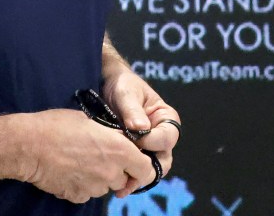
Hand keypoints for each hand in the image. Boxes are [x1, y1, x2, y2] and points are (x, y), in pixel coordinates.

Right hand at [8, 109, 158, 203]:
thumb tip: (120, 138)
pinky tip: (67, 170)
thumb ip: (111, 133)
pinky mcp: (78, 196)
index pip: (146, 168)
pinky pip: (87, 192)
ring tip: (78, 161)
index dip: (140, 165)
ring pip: (105, 186)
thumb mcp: (88, 120)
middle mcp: (111, 172)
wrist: (27, 145)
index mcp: (119, 150)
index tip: (133, 160)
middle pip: (124, 179)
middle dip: (117, 170)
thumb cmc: (55, 126)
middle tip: (98, 156)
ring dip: (98, 177)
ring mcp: (95, 188)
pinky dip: (81, 184)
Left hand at [100, 69, 180, 196]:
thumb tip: (141, 129)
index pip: (167, 138)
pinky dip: (129, 179)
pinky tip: (118, 187)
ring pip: (151, 170)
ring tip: (122, 186)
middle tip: (129, 174)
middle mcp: (161, 136)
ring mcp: (148, 148)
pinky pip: (137, 171)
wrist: (107, 86)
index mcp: (167, 119)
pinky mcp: (134, 154)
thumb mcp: (126, 93)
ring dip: (138, 178)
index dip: (151, 141)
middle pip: (164, 161)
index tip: (132, 138)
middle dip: (147, 169)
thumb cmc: (122, 85)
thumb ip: (132, 110)